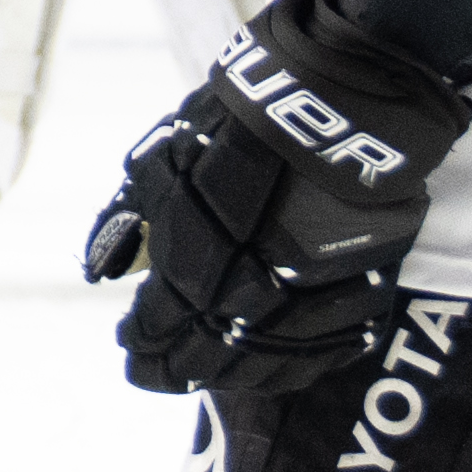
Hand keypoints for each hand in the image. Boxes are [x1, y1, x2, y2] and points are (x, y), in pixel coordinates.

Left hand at [86, 0, 471, 395]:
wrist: (338, 94)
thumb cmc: (241, 120)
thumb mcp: (168, 156)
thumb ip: (133, 216)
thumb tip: (104, 268)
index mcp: (202, 247)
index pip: (163, 319)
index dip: (142, 339)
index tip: (128, 344)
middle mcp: (259, 277)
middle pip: (215, 349)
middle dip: (178, 367)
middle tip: (155, 373)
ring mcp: (317, 286)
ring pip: (275, 358)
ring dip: (236, 377)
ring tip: (208, 378)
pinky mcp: (367, 280)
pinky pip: (333, 344)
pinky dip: (301, 365)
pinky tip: (276, 370)